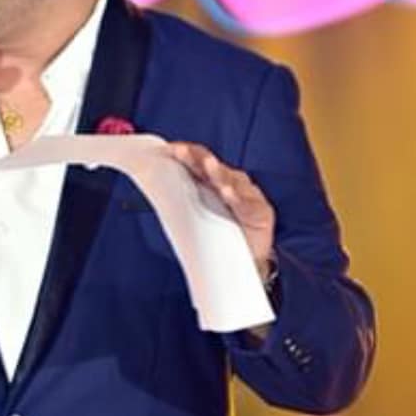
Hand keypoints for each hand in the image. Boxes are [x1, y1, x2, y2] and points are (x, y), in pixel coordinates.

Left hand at [169, 142, 274, 276]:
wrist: (241, 265)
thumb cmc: (218, 238)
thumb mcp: (195, 218)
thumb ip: (181, 201)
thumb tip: (154, 187)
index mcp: (213, 183)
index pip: (198, 162)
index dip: (186, 154)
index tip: (169, 149)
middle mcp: (231, 184)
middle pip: (213, 167)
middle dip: (197, 158)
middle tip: (182, 152)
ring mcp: (247, 196)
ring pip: (232, 181)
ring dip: (219, 173)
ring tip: (209, 166)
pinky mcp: (261, 212)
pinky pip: (247, 204)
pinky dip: (238, 198)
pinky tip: (228, 192)